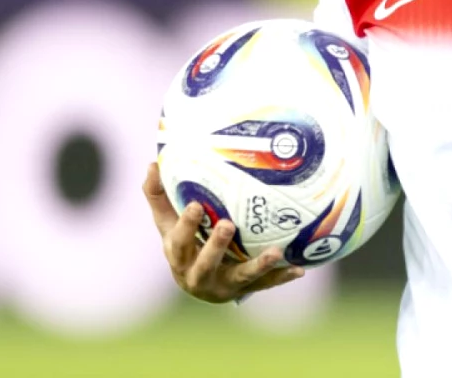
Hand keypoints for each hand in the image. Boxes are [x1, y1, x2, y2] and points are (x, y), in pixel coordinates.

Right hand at [142, 162, 305, 303]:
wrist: (197, 282)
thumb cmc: (183, 242)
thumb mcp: (166, 222)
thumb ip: (158, 195)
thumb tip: (152, 163)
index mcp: (178, 256)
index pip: (178, 242)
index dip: (186, 226)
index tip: (196, 205)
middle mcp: (198, 276)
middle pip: (206, 264)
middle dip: (216, 246)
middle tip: (228, 224)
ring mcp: (223, 284)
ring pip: (241, 277)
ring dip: (258, 266)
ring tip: (275, 252)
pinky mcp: (244, 289)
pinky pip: (264, 284)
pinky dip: (281, 276)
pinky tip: (299, 268)